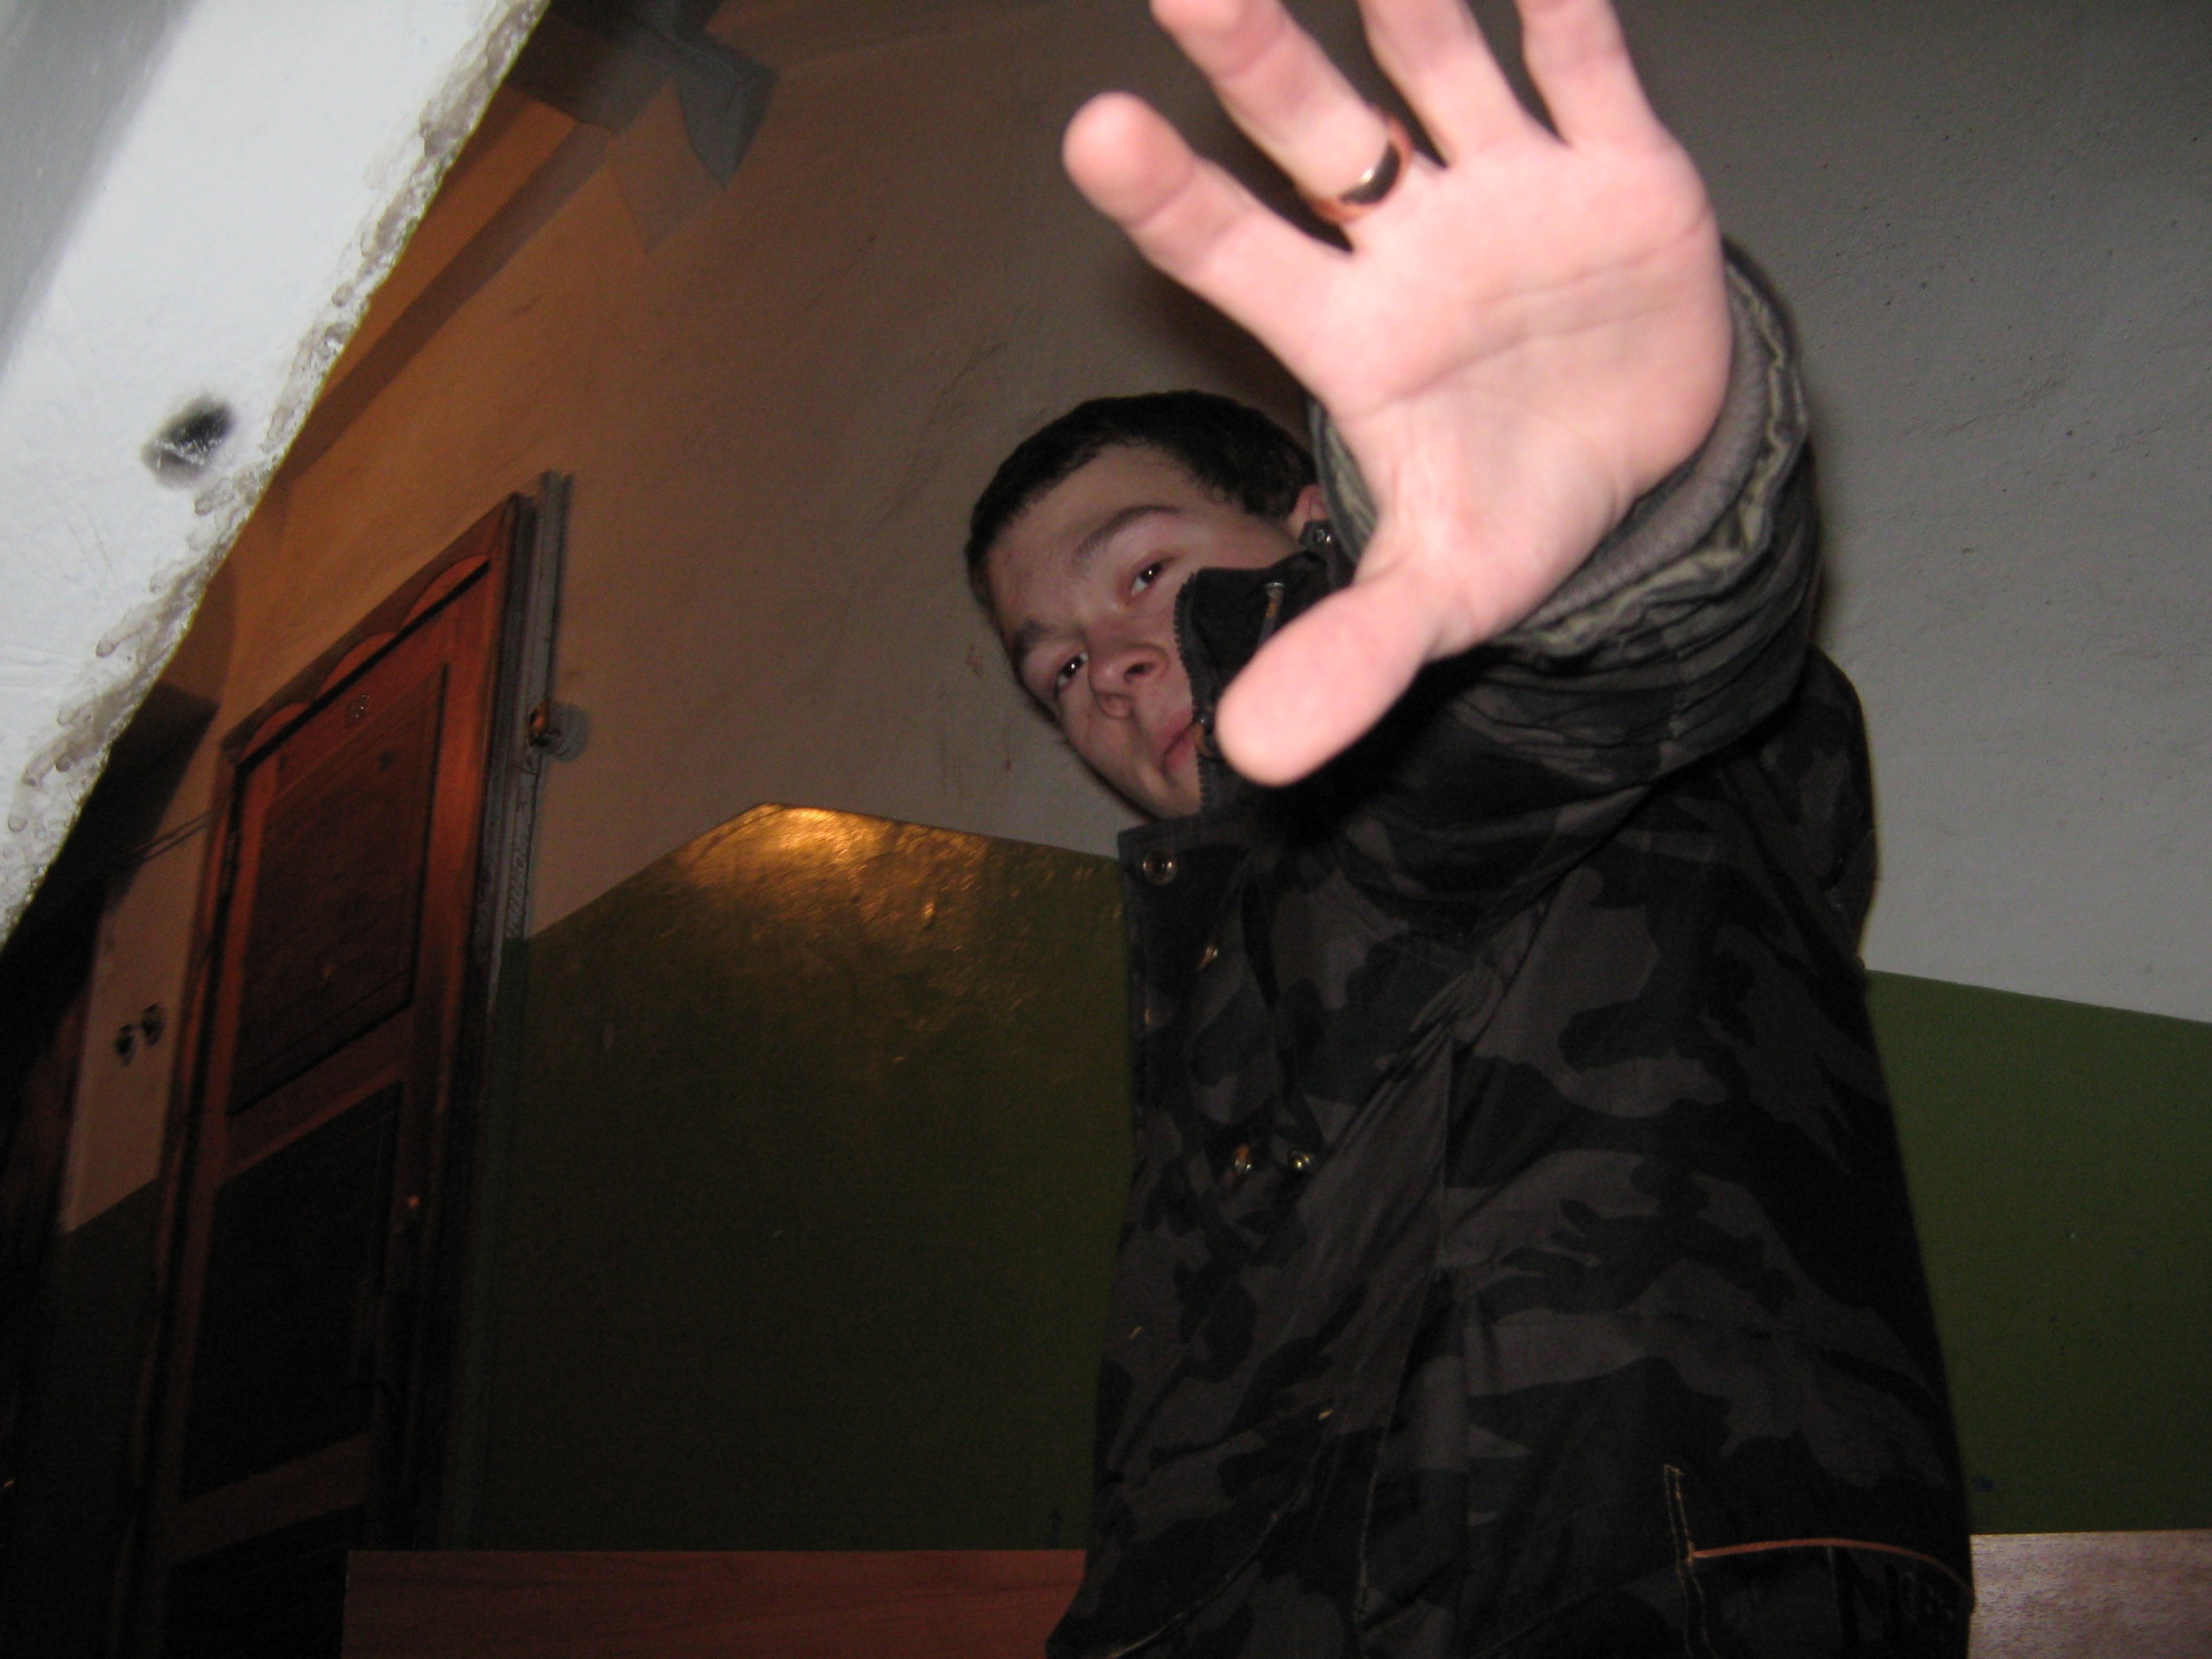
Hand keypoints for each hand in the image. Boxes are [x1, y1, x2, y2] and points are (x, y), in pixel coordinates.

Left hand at [1063, 0, 1730, 784]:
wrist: (1653, 458)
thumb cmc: (1515, 508)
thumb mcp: (1441, 593)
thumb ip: (1352, 657)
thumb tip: (1252, 763)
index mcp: (1350, 334)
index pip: (1239, 256)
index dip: (1174, 201)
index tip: (1096, 134)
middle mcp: (1407, 239)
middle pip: (1318, 136)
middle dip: (1257, 57)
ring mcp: (1508, 187)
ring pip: (1438, 70)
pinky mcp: (1618, 161)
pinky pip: (1587, 63)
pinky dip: (1565, 8)